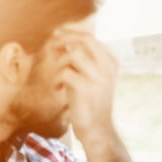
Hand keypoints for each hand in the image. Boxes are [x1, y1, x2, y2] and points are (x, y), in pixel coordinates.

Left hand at [51, 28, 118, 144]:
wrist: (97, 129)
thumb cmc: (88, 102)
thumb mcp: (87, 77)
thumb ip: (78, 61)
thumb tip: (60, 42)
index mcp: (110, 62)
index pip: (91, 37)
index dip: (71, 32)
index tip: (56, 33)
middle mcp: (107, 67)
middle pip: (84, 40)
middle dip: (64, 39)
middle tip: (51, 46)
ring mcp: (98, 77)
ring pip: (73, 55)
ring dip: (59, 64)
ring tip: (58, 78)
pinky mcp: (86, 88)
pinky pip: (65, 73)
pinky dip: (56, 80)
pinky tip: (58, 90)